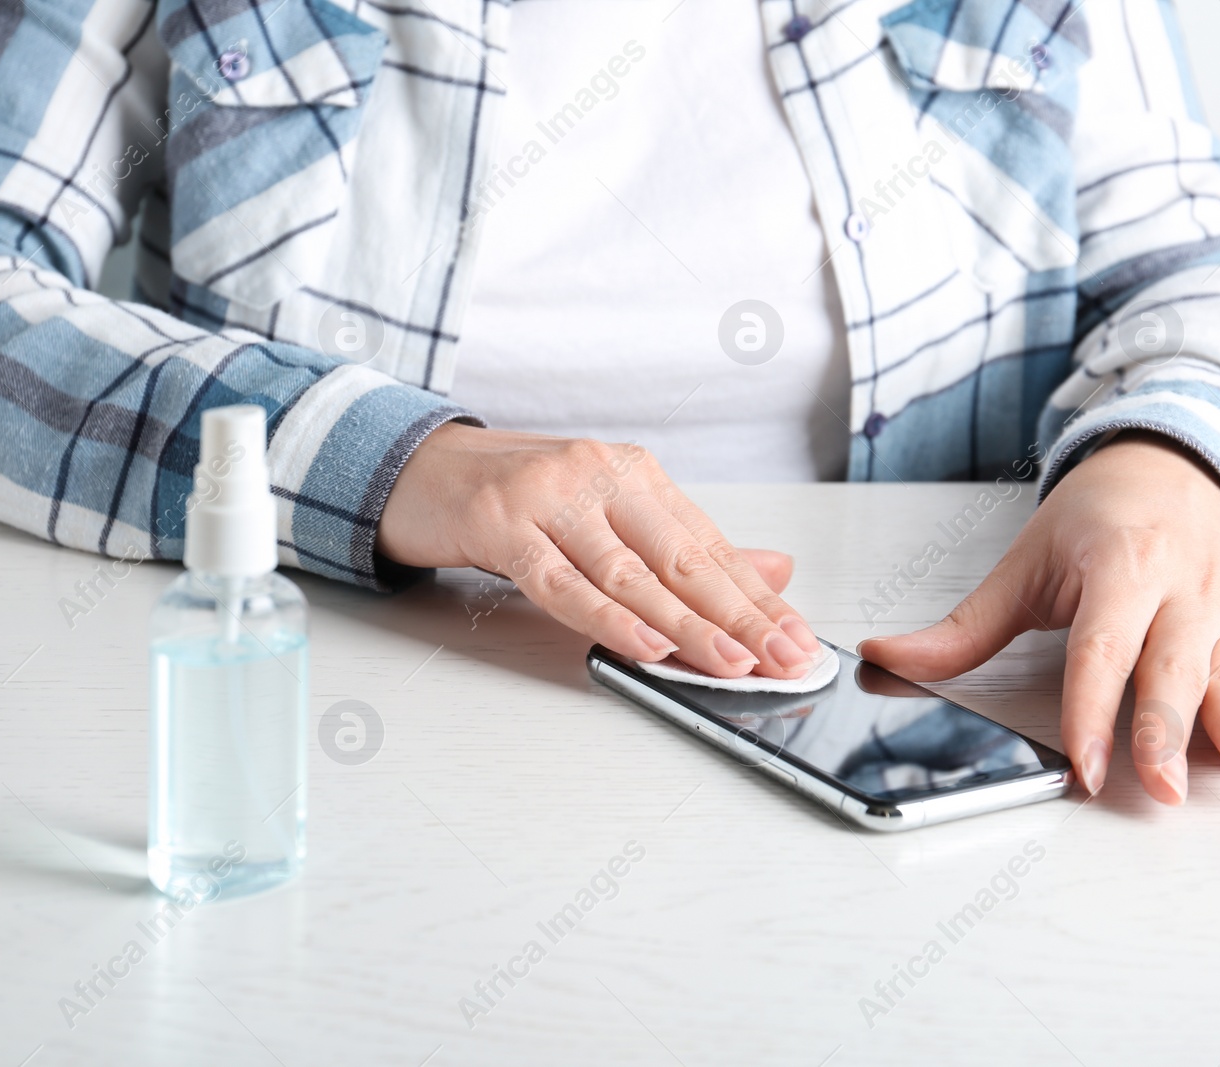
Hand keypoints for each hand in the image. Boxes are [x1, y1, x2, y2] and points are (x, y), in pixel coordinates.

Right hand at [377, 424, 820, 677]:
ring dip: (684, 624)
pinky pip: (560, 580)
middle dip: (740, 615)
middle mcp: (599, 475)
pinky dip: (606, 616)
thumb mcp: (606, 516)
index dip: (759, 597)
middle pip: (681, 557)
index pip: (710, 545)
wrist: (420, 468)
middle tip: (784, 658)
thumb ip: (684, 548)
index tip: (799, 640)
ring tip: (729, 661)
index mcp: (634, 473)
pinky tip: (645, 644)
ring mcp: (549, 496)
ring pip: (629, 572)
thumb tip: (774, 572)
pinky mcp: (500, 522)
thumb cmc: (516, 499)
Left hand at [859, 432, 1219, 804]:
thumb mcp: (1025, 563)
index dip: (1090, 709)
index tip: (1084, 763)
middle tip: (1159, 787)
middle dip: (1165, 730)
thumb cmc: (1098, 518)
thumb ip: (964, 628)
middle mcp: (1178, 587)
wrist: (1173, 467)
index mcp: (1119, 566)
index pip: (1101, 648)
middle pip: (1170, 668)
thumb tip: (887, 659)